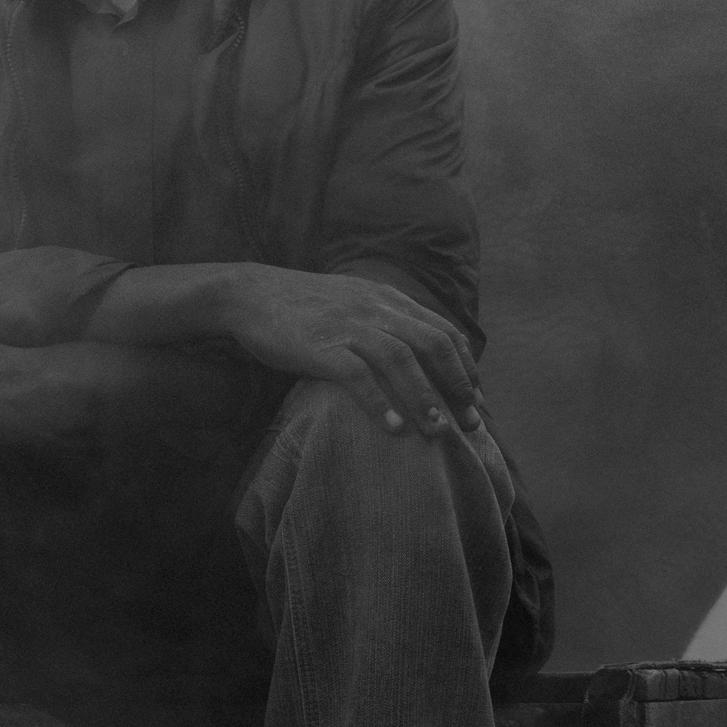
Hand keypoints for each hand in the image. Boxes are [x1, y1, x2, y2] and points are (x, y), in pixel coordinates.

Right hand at [210, 267, 478, 440]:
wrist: (250, 294)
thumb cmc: (304, 307)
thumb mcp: (355, 302)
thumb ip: (386, 321)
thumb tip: (420, 354)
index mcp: (388, 299)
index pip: (443, 330)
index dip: (465, 366)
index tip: (476, 399)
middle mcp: (375, 309)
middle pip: (431, 345)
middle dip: (457, 386)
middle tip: (471, 424)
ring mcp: (348, 326)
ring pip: (400, 360)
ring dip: (424, 397)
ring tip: (439, 431)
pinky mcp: (320, 346)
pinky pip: (357, 375)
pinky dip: (379, 402)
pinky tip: (394, 428)